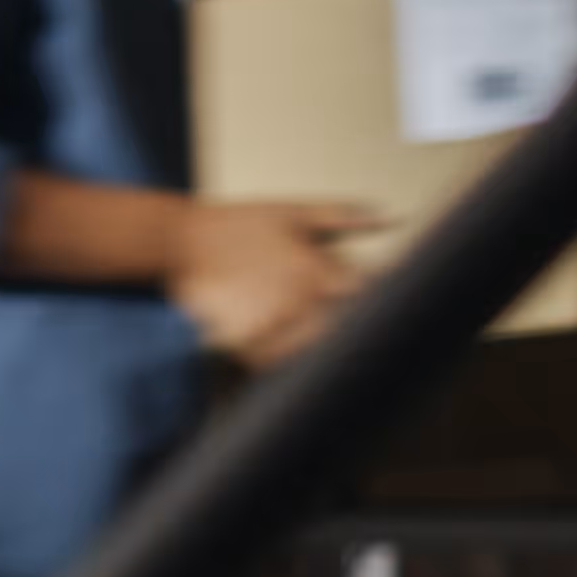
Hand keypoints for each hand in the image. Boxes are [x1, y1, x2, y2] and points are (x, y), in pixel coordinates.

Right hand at [173, 199, 377, 368]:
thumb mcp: (291, 212)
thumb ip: (343, 216)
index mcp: (317, 267)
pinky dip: (287, 364)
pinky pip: (276, 364)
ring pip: (315, 353)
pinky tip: (292, 360)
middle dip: (358, 333)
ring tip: (331, 353)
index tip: (398, 308)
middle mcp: (299, 298)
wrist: (178, 240)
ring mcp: (272, 322)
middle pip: (347, 332)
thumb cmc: (238, 223)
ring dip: (325, 353)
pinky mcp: (246, 339)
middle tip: (370, 340)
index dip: (390, 303)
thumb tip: (394, 216)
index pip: (370, 295)